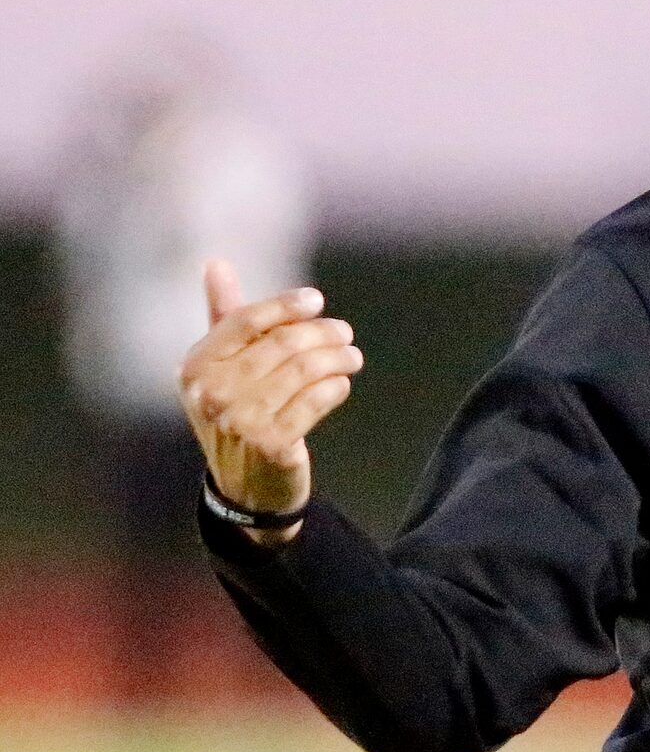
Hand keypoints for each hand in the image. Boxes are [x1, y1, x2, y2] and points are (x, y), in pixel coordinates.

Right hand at [178, 259, 363, 541]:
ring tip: (351, 356)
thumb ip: (223, 317)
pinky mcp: (272, 443)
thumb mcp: (220, 368)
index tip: (315, 300)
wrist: (244, 487)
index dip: (284, 306)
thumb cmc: (235, 415)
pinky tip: (341, 384)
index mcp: (195, 366)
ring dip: (337, 359)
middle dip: (321, 333)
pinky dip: (335, 388)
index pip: (245, 320)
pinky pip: (316, 401)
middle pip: (282, 343)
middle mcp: (212, 392)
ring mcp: (240, 420)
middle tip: (344, 333)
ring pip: (304, 370)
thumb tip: (216, 264)